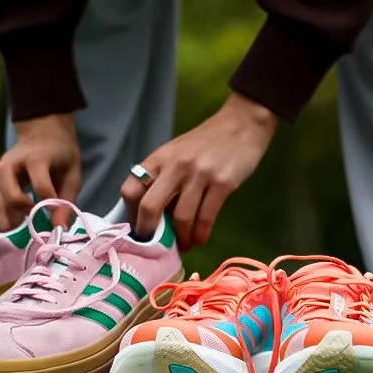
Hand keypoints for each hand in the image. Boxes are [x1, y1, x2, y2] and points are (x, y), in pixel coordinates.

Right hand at [0, 114, 81, 229]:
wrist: (42, 132)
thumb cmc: (61, 154)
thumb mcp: (72, 174)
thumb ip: (67, 201)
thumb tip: (59, 228)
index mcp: (36, 158)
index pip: (42, 187)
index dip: (50, 206)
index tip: (58, 221)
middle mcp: (12, 164)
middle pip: (11, 196)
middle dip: (25, 214)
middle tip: (39, 226)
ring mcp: (1, 171)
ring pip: (1, 201)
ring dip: (12, 220)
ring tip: (26, 232)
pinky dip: (7, 217)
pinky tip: (18, 227)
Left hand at [121, 92, 276, 248]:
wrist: (242, 124)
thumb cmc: (207, 143)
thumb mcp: (177, 154)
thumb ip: (164, 178)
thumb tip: (156, 216)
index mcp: (159, 158)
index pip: (131, 190)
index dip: (131, 215)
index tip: (140, 229)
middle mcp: (175, 165)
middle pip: (150, 207)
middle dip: (150, 234)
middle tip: (156, 247)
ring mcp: (199, 174)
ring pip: (181, 218)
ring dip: (181, 239)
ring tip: (184, 246)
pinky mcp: (222, 183)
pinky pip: (206, 217)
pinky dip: (200, 235)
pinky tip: (199, 240)